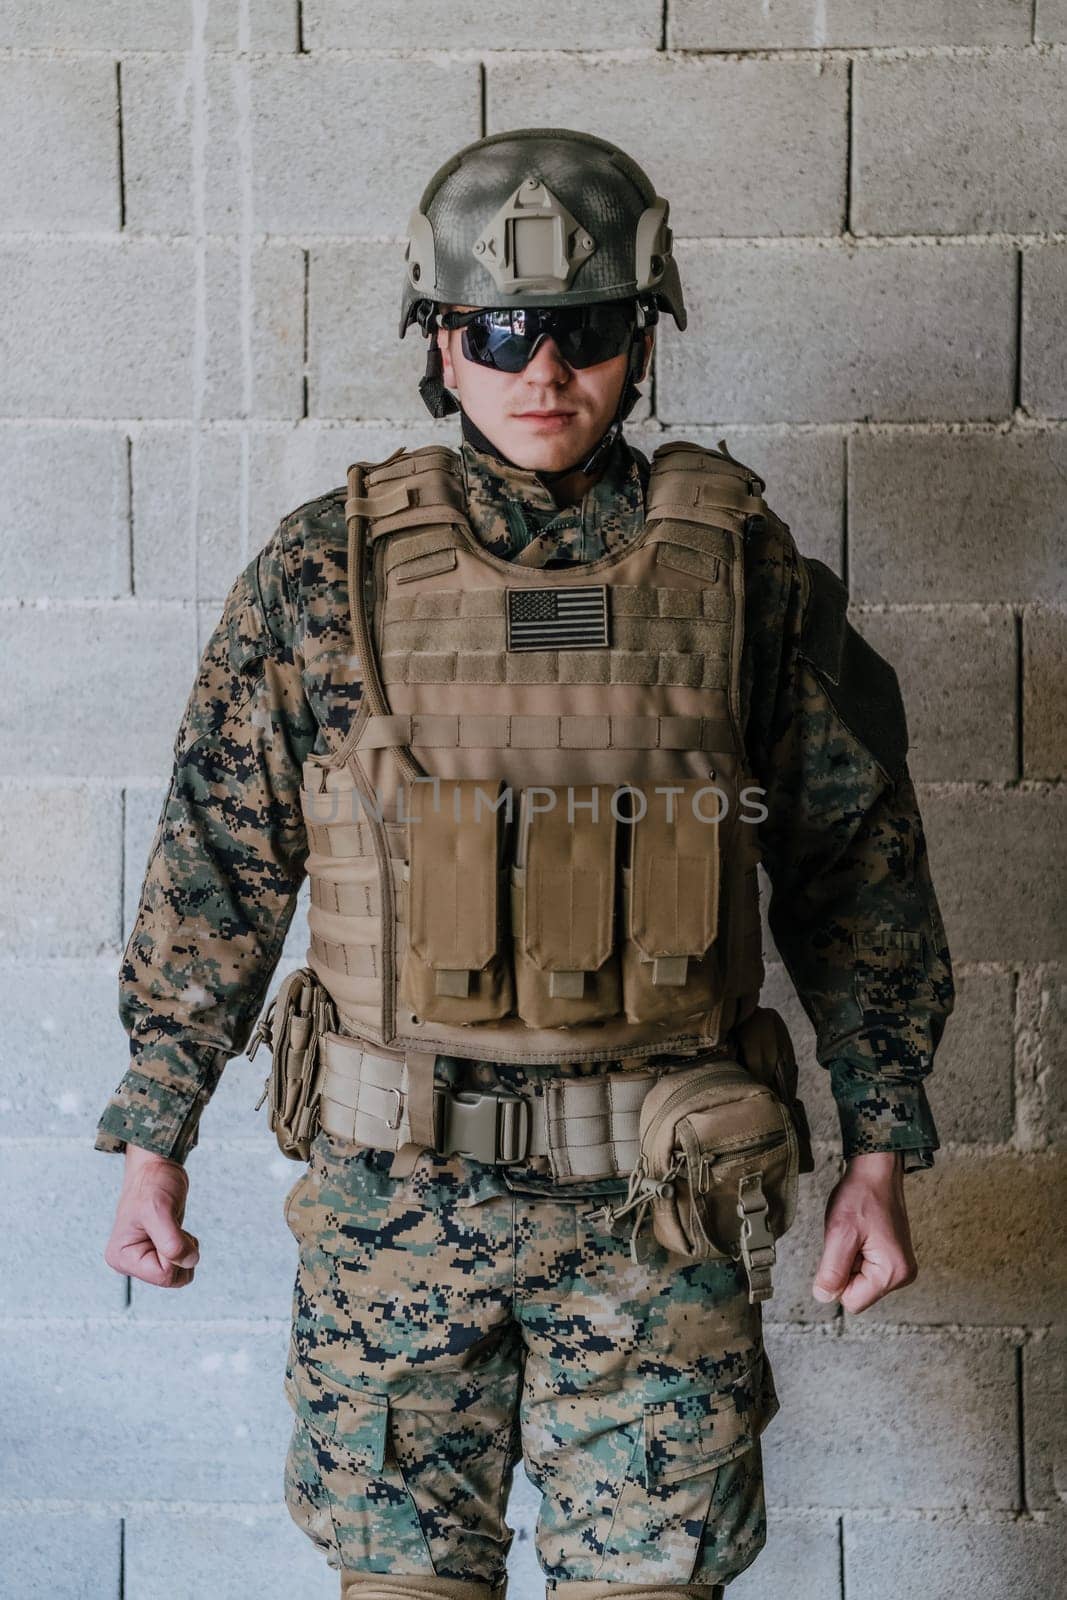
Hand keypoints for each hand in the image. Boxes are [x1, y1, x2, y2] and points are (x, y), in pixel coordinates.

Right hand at [103, 1143, 200, 1288]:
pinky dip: (186, 1246)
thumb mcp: (159, 1210)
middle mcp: (130, 1262)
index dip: (176, 1255)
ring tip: (174, 1227)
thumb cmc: (152, 1184)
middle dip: (181, 1254)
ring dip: (185, 1250)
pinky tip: (175, 1228)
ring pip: (178, 1273)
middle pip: (171, 1278)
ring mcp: (144, 1257)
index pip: (162, 1275)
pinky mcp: (157, 1251)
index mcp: (122, 1257)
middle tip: (173, 1228)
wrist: (157, 1167)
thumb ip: (171, 1242)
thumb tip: (189, 1262)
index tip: (171, 1230)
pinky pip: (180, 1263)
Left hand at [812, 1151, 916, 1313]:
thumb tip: (824, 1297)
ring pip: (858, 1280)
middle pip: (856, 1292)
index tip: (844, 1248)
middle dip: (845, 1267)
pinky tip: (861, 1234)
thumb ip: (832, 1271)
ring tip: (856, 1233)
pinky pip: (864, 1269)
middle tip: (850, 1238)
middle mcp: (902, 1275)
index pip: (851, 1302)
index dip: (838, 1277)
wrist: (876, 1172)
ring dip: (850, 1259)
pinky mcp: (893, 1259)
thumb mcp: (839, 1233)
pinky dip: (856, 1253)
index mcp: (892, 1273)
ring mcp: (899, 1268)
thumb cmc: (861, 1196)